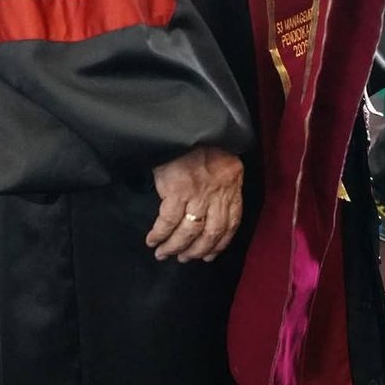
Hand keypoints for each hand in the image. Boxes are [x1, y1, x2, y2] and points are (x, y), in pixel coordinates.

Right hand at [146, 147, 243, 261]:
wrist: (185, 125)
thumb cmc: (201, 141)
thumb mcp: (221, 162)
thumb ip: (221, 185)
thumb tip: (210, 211)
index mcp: (232, 184)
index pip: (232, 222)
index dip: (220, 243)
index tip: (210, 255)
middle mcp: (218, 191)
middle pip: (212, 232)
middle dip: (197, 250)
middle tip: (184, 258)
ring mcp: (198, 192)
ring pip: (190, 231)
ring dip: (176, 247)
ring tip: (164, 254)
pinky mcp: (177, 190)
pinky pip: (168, 221)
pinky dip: (160, 234)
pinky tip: (152, 240)